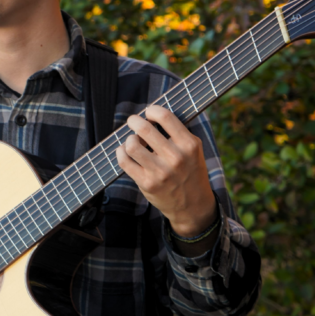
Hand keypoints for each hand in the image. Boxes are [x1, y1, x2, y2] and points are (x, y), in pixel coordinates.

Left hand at [116, 105, 217, 236]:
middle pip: (144, 129)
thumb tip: (152, 113)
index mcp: (189, 145)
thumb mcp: (194, 150)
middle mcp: (175, 158)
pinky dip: (120, 152)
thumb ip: (178, 133)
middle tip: (133, 121)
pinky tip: (125, 151)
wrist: (192, 205)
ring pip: (132, 145)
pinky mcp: (147, 183)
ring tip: (133, 141)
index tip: (149, 112)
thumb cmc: (190, 171)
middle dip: (134, 121)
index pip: (165, 117)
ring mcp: (160, 172)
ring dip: (129, 139)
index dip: (152, 110)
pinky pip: (125, 161)